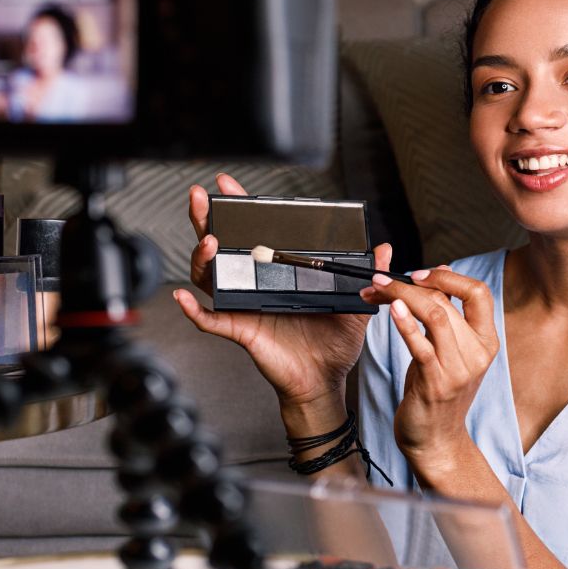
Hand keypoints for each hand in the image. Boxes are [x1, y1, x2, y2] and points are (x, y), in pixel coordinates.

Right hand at [174, 172, 388, 408]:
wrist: (325, 381)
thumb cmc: (333, 346)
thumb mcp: (355, 305)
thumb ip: (368, 276)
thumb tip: (384, 249)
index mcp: (278, 273)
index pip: (254, 234)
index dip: (239, 210)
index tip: (228, 186)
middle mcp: (255, 285)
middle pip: (221, 247)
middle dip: (206, 220)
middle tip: (201, 198)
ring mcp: (244, 307)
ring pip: (210, 278)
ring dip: (203, 258)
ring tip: (208, 241)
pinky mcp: (241, 330)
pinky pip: (211, 321)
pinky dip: (194, 311)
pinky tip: (183, 298)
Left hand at [361, 267, 498, 467]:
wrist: (436, 440)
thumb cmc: (438, 393)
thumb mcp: (450, 350)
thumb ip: (450, 314)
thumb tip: (444, 272)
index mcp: (486, 341)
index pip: (479, 293)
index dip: (448, 277)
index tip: (419, 273)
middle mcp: (478, 353)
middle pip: (447, 301)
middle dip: (408, 285)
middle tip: (380, 280)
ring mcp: (459, 369)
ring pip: (435, 315)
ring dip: (401, 296)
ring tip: (377, 289)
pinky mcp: (436, 383)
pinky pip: (422, 345)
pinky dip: (405, 323)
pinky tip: (391, 310)